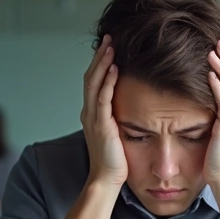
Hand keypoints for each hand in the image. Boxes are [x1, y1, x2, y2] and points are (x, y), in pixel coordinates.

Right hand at [81, 34, 126, 187]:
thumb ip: (118, 118)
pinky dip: (107, 82)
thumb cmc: (115, 161)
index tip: (109, 48)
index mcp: (92, 114)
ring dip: (103, 64)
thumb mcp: (116, 134)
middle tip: (109, 38)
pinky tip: (114, 69)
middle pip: (91, 77)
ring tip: (111, 47)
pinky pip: (103, 98)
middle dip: (100, 57)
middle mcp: (89, 113)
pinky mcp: (101, 125)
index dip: (100, 64)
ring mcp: (93, 118)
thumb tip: (130, 106)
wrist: (106, 179)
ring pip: (94, 83)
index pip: (93, 82)